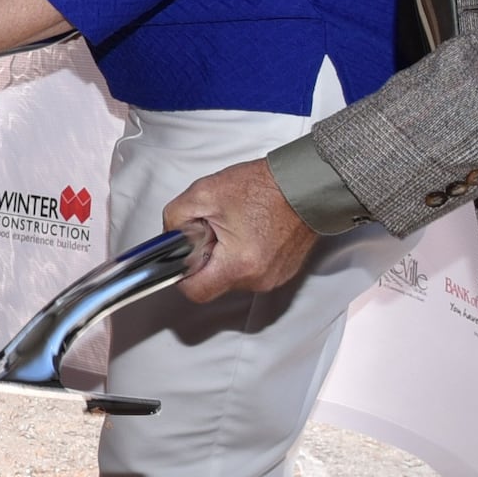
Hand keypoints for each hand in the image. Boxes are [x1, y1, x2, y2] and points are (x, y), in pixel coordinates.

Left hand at [167, 156, 319, 301]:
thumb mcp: (204, 193)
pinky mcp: (283, 272)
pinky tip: (249, 231)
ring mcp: (274, 277)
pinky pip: (252, 272)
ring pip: (233, 278)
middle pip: (215, 284)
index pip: (196, 292)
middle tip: (212, 231)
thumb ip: (175, 218)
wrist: (307, 183)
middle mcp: (259, 278)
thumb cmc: (266, 187)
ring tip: (234, 227)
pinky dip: (244, 256)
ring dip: (226, 257)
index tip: (182, 257)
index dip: (183, 275)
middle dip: (206, 260)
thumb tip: (170, 238)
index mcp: (239, 264)